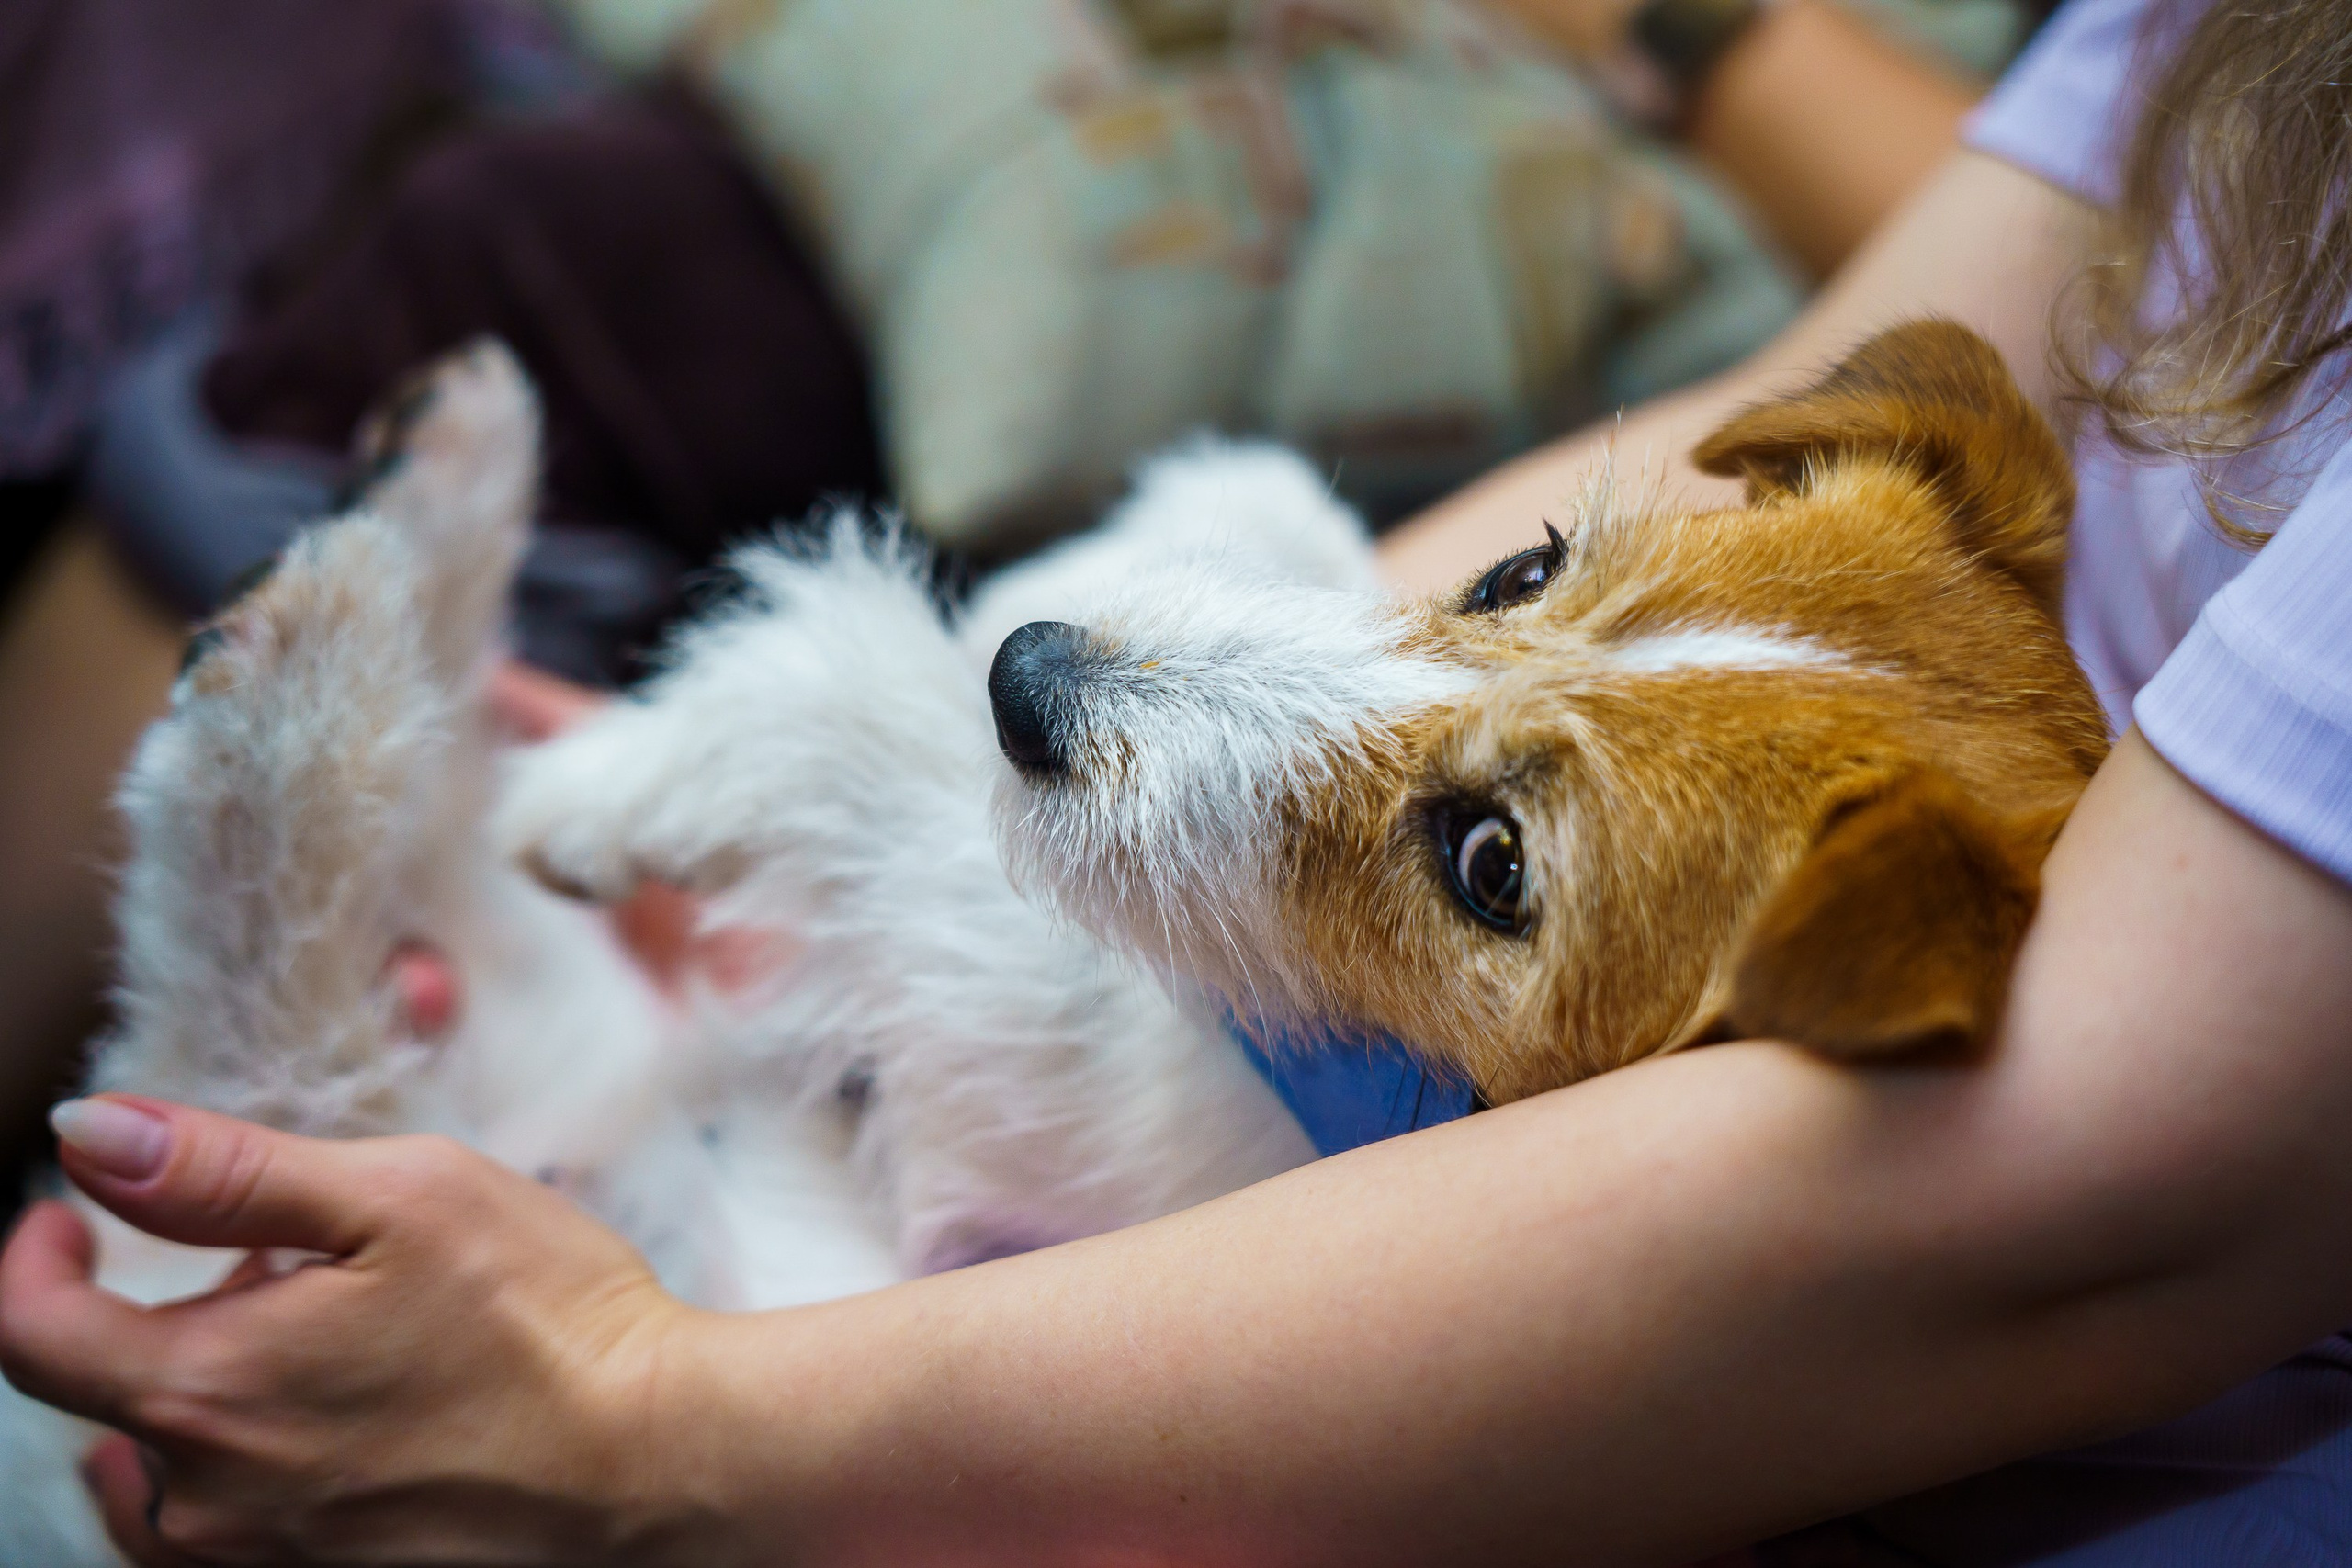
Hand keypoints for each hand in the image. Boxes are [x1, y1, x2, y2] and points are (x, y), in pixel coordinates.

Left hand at [0, 1098, 708, 1564]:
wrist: (660, 1463)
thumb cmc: (549, 1322)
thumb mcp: (401, 1195)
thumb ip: (226, 1170)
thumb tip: (89, 1132)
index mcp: (209, 1389)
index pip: (37, 1333)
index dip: (34, 1257)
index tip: (68, 1213)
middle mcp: (212, 1501)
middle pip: (117, 1398)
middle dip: (167, 1313)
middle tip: (275, 1260)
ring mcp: (269, 1563)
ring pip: (171, 1477)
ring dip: (204, 1399)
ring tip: (310, 1343)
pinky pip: (227, 1540)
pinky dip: (242, 1475)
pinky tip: (330, 1429)